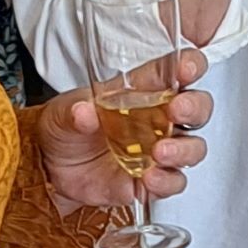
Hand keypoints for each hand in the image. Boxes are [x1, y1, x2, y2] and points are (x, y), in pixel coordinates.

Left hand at [39, 51, 215, 209]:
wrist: (51, 171)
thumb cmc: (65, 130)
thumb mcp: (60, 113)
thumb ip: (73, 111)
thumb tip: (84, 111)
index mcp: (141, 91)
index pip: (175, 71)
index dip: (189, 66)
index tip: (186, 69)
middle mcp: (158, 119)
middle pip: (197, 108)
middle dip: (194, 107)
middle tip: (178, 110)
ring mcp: (158, 151)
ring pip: (193, 147)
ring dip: (184, 149)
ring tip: (160, 152)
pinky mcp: (152, 180)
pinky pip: (174, 181)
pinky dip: (167, 181)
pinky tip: (150, 178)